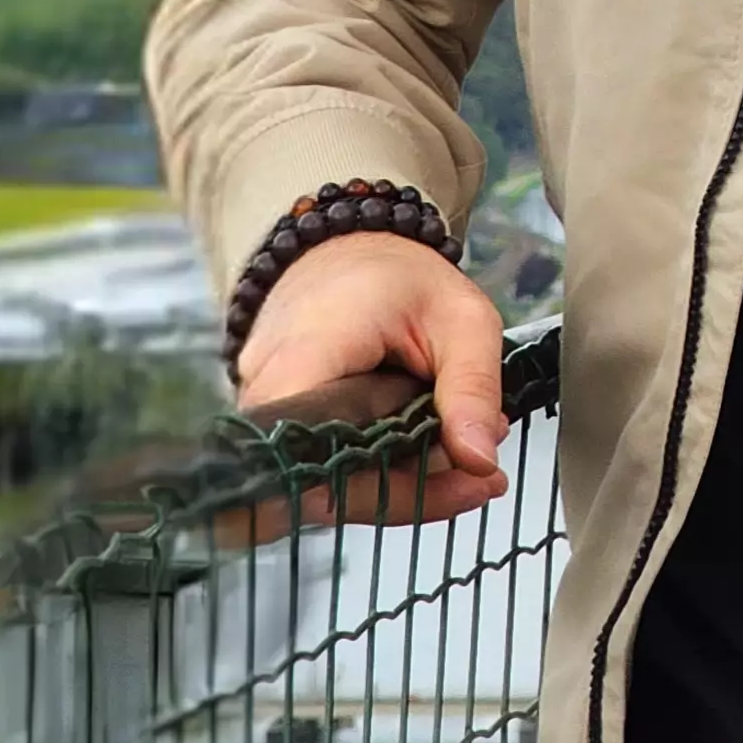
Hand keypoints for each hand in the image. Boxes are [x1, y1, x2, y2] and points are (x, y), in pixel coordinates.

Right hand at [234, 231, 511, 524]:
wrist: (349, 251)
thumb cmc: (400, 276)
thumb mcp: (462, 319)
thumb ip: (473, 387)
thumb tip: (480, 460)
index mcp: (307, 355)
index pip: (313, 456)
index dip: (377, 491)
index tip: (452, 484)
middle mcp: (267, 392)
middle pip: (324, 484)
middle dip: (408, 490)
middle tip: (479, 475)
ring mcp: (263, 413)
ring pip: (326, 486)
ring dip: (399, 484)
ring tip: (464, 455)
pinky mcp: (277, 429)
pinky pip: (325, 472)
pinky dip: (378, 472)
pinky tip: (429, 453)